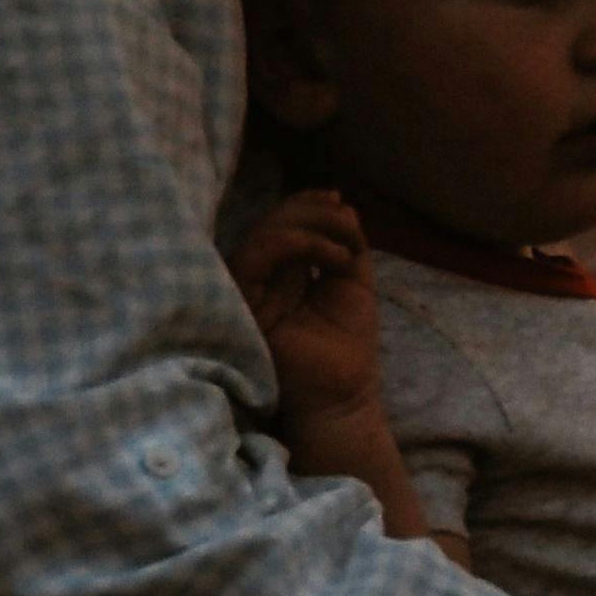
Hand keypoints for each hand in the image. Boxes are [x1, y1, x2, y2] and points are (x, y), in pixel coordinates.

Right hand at [229, 189, 385, 428]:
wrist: (343, 396)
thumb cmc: (346, 346)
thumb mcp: (353, 282)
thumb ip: (346, 243)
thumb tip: (338, 202)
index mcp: (280, 272)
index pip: (280, 222)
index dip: (305, 203)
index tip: (337, 199)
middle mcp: (259, 278)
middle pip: (271, 222)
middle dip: (312, 211)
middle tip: (346, 220)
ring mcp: (247, 291)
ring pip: (264, 233)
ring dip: (311, 226)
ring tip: (346, 247)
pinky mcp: (242, 304)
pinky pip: (258, 256)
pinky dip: (299, 244)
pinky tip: (335, 257)